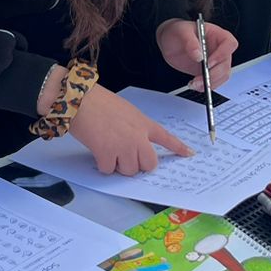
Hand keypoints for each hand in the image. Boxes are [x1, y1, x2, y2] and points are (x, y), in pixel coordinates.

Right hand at [67, 83, 192, 174]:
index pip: (167, 138)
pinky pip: (109, 170)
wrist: (82, 100)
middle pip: (149, 164)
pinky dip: (103, 165)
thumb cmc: (99, 103)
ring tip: (108, 149)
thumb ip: (135, 128)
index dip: (179, 148)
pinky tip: (98, 151)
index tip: (189, 154)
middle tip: (126, 157)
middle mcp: (138, 137)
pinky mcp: (108, 154)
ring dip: (118, 166)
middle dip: (138, 165)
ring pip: (129, 171)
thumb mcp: (127, 112)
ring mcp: (124, 146)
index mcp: (144, 124)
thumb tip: (133, 146)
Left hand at [156, 19, 235, 90]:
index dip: (222, 54)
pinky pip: (214, 82)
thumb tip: (198, 55)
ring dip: (210, 83)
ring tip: (194, 83)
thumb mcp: (182, 32)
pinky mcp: (209, 71)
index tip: (208, 63)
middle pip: (226, 64)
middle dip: (213, 74)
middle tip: (199, 79)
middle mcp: (220, 49)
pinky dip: (206, 86)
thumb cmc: (179, 31)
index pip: (229, 44)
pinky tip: (195, 85)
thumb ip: (190, 42)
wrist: (171, 42)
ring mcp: (216, 61)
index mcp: (218, 35)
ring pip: (222, 75)